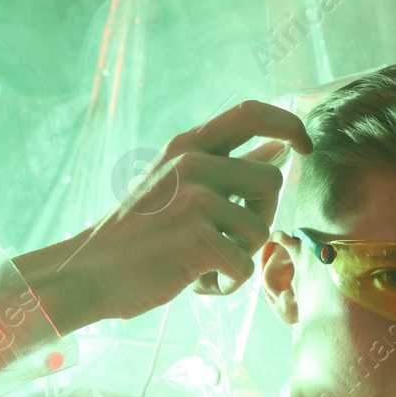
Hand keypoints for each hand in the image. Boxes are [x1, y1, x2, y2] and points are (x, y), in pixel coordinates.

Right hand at [68, 99, 311, 321]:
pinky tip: (193, 280)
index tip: (305, 147)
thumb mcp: (177, 184)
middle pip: (271, 181)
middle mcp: (192, 164)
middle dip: (260, 216)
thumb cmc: (138, 234)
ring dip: (239, 256)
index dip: (289, 124)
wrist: (90, 272)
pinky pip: (243, 265)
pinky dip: (225, 283)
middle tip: (225, 238)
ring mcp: (195, 199)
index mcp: (186, 146)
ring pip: (260, 230)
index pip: (250, 113)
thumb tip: (280, 147)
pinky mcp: (198, 237)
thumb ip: (228, 165)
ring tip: (200, 261)